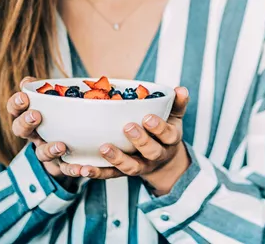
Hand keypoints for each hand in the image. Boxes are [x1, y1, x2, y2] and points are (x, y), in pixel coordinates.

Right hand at [8, 77, 80, 183]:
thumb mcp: (57, 100)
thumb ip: (46, 90)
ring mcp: (46, 152)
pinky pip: (65, 169)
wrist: (77, 146)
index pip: (15, 109)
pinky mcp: (61, 166)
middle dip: (25, 123)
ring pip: (41, 153)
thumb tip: (29, 80)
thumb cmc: (63, 117)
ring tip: (61, 145)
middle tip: (35, 116)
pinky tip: (81, 168)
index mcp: (30, 116)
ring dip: (50, 149)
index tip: (24, 97)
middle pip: (20, 130)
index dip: (16, 104)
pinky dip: (73, 169)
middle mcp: (35, 135)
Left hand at [69, 87, 190, 194]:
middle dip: (140, 140)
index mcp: (170, 140)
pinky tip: (83, 168)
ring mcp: (140, 167)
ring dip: (117, 159)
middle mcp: (157, 156)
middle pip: (151, 152)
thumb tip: (180, 89)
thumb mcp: (174, 118)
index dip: (159, 128)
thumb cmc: (165, 133)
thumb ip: (177, 104)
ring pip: (131, 167)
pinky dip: (97, 173)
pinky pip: (110, 175)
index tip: (147, 117)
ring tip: (104, 148)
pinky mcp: (123, 174)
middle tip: (128, 127)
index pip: (168, 135)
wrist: (163, 163)